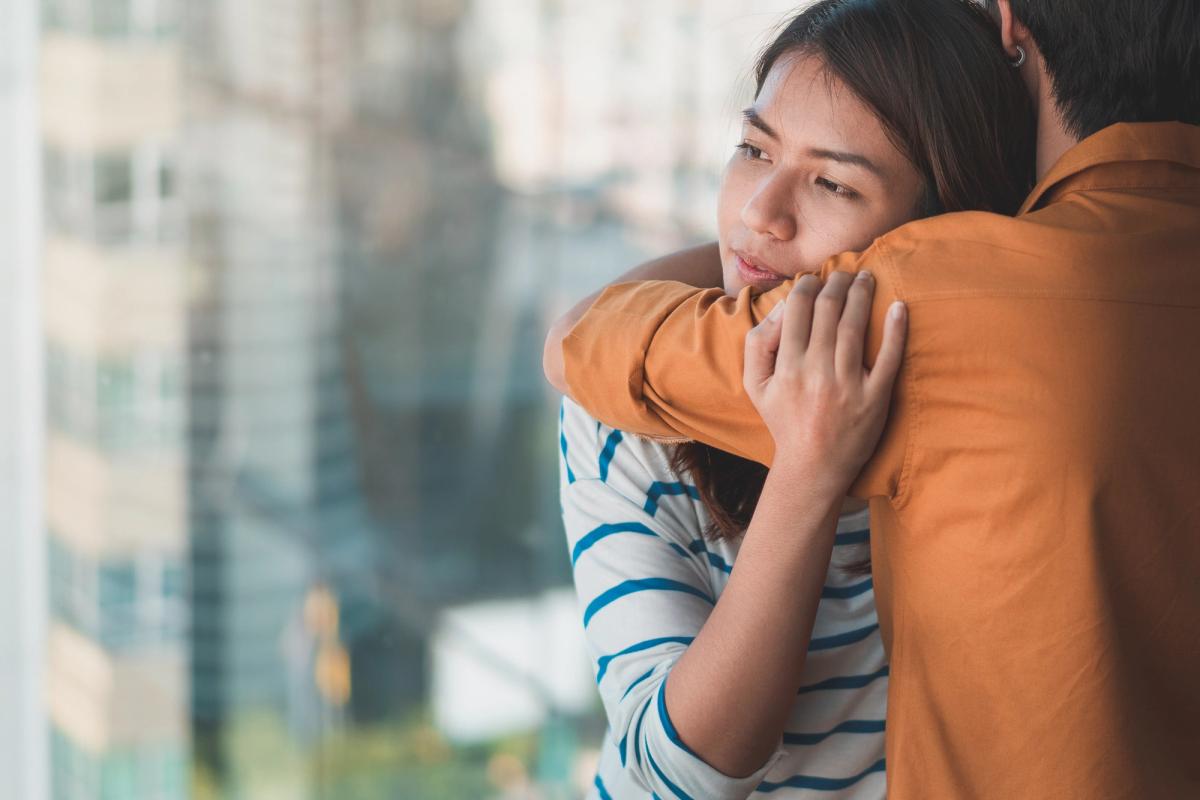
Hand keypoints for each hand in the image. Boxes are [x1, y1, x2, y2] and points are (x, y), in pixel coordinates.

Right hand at [742, 271, 906, 489]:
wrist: (813, 467)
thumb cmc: (784, 421)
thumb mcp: (755, 386)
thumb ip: (758, 345)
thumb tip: (781, 308)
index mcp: (786, 366)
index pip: (798, 309)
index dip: (807, 285)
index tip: (814, 278)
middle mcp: (816, 372)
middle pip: (828, 310)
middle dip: (837, 282)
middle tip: (844, 272)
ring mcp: (848, 385)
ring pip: (855, 326)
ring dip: (862, 294)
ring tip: (867, 279)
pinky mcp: (875, 399)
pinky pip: (889, 358)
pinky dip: (896, 330)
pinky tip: (899, 307)